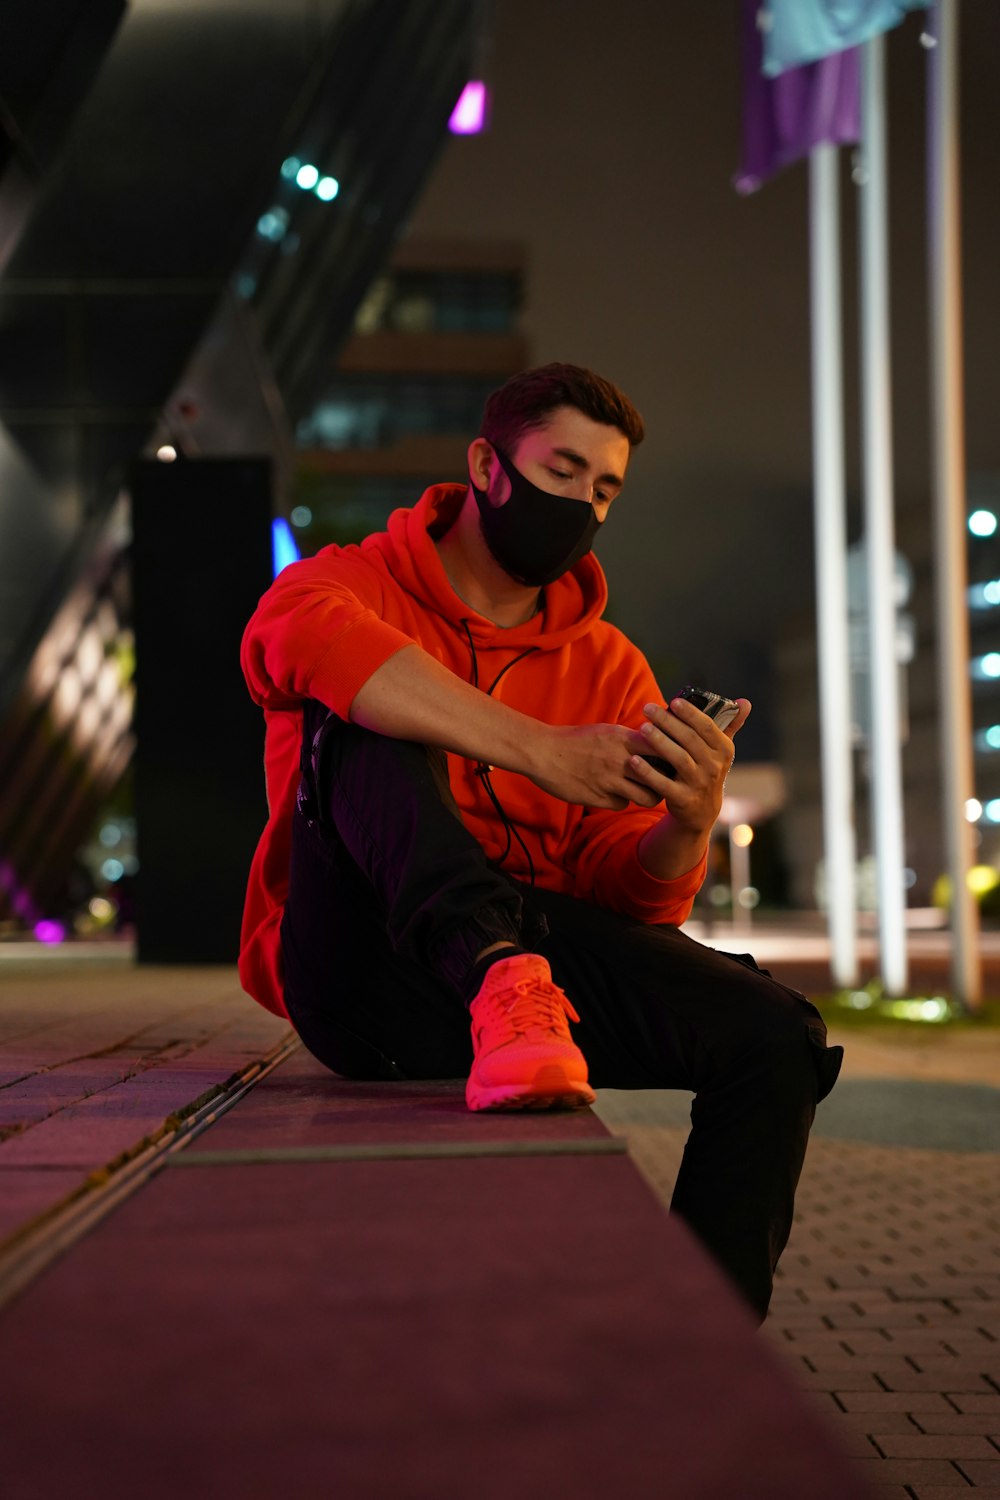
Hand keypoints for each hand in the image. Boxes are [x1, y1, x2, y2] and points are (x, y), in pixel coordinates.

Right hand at [526, 722, 665, 810]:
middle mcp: (620, 760)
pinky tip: (614, 794)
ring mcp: (609, 780)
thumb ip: (629, 739)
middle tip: (664, 783)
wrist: (543, 752)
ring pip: (645, 797)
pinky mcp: (597, 797)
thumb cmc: (574, 740)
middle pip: (660, 778)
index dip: (671, 758)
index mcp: (623, 739)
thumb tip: (652, 741)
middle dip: (664, 783)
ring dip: (646, 796)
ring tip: (642, 792)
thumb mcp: (605, 731)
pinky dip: (621, 801)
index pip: (662, 749)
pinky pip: (621, 804)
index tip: (673, 762)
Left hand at [628, 695, 750, 835]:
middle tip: (648, 708)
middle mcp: (714, 766)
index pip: (707, 727)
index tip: (673, 701)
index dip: (691, 713)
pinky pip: (663, 784)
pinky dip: (648, 773)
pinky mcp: (683, 799)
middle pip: (690, 740)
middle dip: (668, 722)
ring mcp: (699, 784)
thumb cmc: (707, 769)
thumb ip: (730, 724)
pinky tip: (634, 760)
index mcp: (724, 750)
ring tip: (642, 728)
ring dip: (659, 742)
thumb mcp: (721, 750)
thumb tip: (744, 701)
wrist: (702, 810)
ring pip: (678, 759)